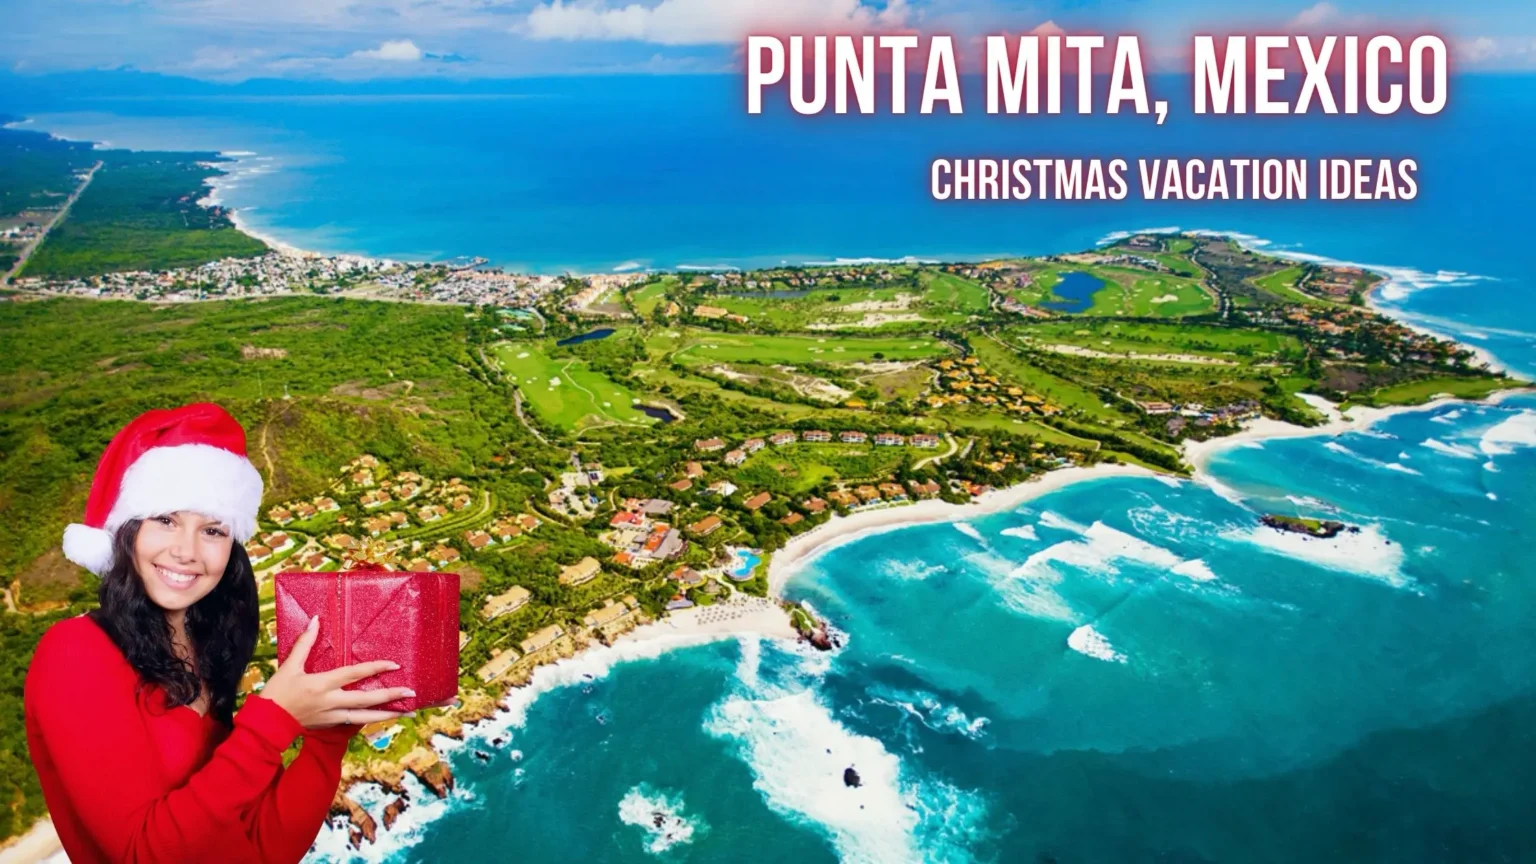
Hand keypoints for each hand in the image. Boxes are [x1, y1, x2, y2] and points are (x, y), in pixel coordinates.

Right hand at [260, 615, 413, 728]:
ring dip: (388, 714)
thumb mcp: (290, 665)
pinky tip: (387, 717)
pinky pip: (356, 723)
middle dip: (390, 696)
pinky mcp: (330, 725)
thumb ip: (305, 643)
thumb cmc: (278, 691)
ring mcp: (332, 716)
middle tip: (411, 692)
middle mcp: (331, 701)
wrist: (267, 722)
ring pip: (365, 717)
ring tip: (408, 712)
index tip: (394, 664)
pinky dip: (372, 720)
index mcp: (322, 684)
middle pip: (366, 700)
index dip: (375, 668)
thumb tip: (315, 620)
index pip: (354, 674)